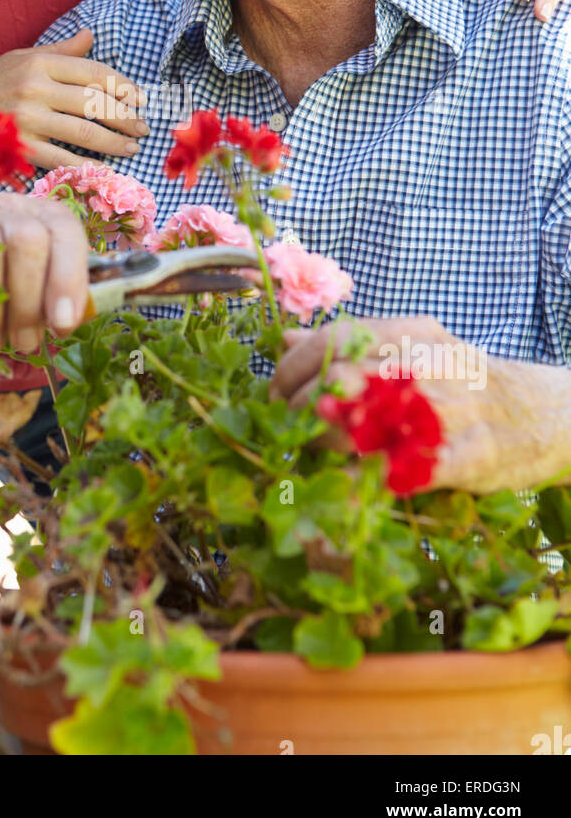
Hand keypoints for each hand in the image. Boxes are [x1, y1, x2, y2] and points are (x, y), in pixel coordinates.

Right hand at [0, 28, 148, 168]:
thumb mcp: (19, 59)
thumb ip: (59, 51)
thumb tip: (90, 36)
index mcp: (38, 62)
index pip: (94, 72)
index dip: (123, 86)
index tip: (140, 99)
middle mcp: (35, 88)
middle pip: (95, 103)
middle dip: (126, 117)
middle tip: (143, 128)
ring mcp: (27, 120)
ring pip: (85, 133)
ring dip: (114, 142)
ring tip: (130, 147)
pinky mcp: (20, 148)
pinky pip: (63, 158)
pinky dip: (87, 165)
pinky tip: (104, 167)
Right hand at [0, 192, 89, 355]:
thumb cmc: (10, 263)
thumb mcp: (41, 271)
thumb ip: (57, 292)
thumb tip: (64, 323)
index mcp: (48, 215)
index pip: (65, 235)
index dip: (67, 280)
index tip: (62, 325)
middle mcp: (12, 208)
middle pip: (26, 242)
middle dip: (26, 304)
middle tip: (22, 344)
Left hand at [269, 314, 558, 493]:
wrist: (549, 413)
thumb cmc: (467, 383)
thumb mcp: (414, 350)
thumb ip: (352, 347)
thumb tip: (287, 341)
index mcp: (416, 334)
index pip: (340, 339)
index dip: (296, 368)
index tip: (274, 393)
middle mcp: (436, 364)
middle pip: (350, 378)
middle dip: (302, 407)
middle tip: (284, 430)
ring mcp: (458, 410)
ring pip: (377, 421)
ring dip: (330, 442)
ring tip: (308, 454)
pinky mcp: (477, 457)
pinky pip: (415, 467)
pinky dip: (376, 476)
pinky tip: (349, 482)